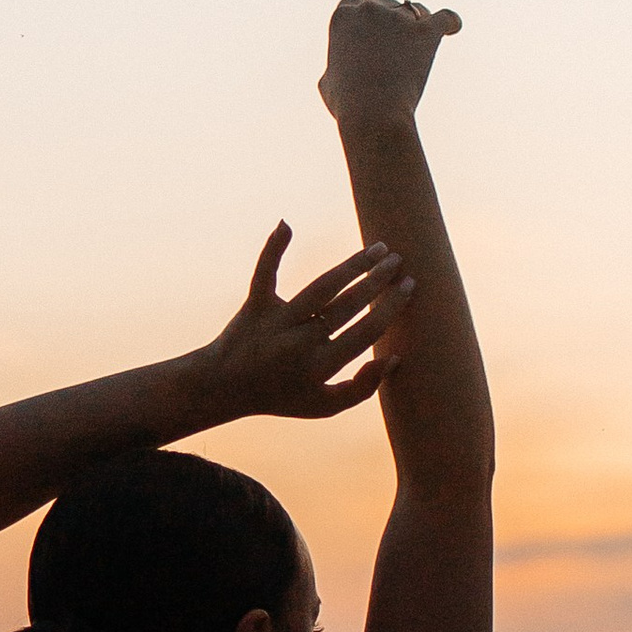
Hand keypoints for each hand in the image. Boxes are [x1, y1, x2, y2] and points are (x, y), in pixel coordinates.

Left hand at [198, 225, 414, 422]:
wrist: (223, 388)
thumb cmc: (280, 397)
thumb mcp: (323, 407)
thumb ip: (361, 390)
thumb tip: (393, 359)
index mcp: (319, 367)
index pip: (365, 332)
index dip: (390, 308)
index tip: (408, 287)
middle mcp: (299, 342)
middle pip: (347, 305)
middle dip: (377, 281)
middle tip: (398, 262)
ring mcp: (276, 321)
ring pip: (321, 287)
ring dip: (353, 265)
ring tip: (378, 249)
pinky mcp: (255, 304)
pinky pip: (265, 272)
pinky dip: (273, 248)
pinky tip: (286, 224)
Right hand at [317, 0, 461, 129]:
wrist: (372, 112)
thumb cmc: (348, 104)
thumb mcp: (329, 84)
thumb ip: (336, 69)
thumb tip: (340, 72)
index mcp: (343, 19)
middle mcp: (369, 11)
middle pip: (389, 4)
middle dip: (396, 19)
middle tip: (402, 42)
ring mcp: (398, 19)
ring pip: (417, 11)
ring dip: (421, 22)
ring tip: (420, 47)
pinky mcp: (425, 31)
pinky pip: (445, 18)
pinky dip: (451, 22)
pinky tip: (453, 28)